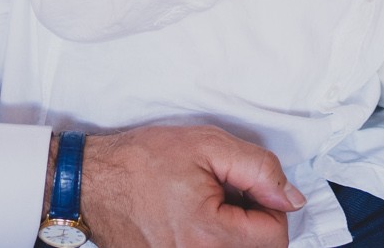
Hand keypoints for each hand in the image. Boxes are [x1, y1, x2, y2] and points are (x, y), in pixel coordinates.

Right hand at [78, 124, 301, 247]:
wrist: (91, 180)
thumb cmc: (142, 161)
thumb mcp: (208, 146)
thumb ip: (259, 170)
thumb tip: (291, 198)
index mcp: (209, 236)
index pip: (275, 238)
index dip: (272, 206)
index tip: (249, 187)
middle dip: (252, 218)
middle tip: (227, 191)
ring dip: (233, 229)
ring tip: (208, 202)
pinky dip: (212, 238)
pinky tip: (194, 216)